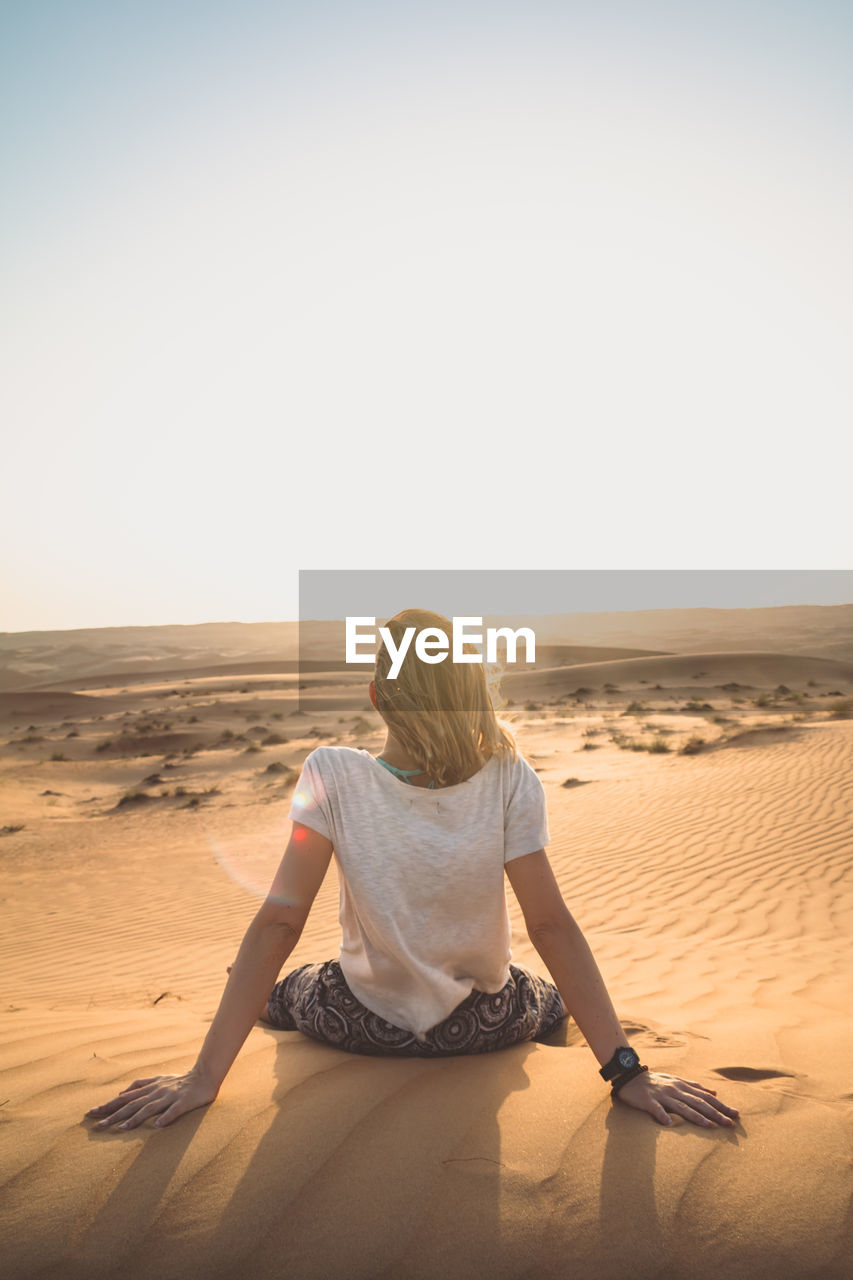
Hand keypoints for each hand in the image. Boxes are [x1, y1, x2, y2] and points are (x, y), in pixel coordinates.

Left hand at [87, 1068, 217, 1130]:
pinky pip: (174, 1110)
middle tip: (98, 1126)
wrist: (205, 1074)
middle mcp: (157, 1091)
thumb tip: (120, 1092)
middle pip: (132, 1104)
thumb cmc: (180, 1080)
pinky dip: (166, 1117)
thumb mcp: (158, 1079)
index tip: (91, 1113)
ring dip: (135, 1118)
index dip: (108, 1105)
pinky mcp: (184, 1101)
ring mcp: (170, 1096)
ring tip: (122, 1129)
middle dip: (114, 1114)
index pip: (125, 1097)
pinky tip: (158, 1126)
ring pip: (149, 1108)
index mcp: (150, 1087)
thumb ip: (140, 1084)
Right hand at [615, 1070, 738, 1127]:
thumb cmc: (656, 1081)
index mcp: (683, 1086)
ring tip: (710, 1126)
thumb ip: (695, 1087)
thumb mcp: (677, 1080)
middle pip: (698, 1102)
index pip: (706, 1097)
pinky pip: (656, 1109)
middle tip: (730, 1123)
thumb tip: (715, 1092)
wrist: (631, 1076)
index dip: (721, 1105)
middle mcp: (675, 1090)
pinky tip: (670, 1124)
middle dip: (715, 1113)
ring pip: (682, 1106)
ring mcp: (662, 1095)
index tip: (735, 1114)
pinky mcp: (648, 1101)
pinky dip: (663, 1116)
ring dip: (696, 1116)